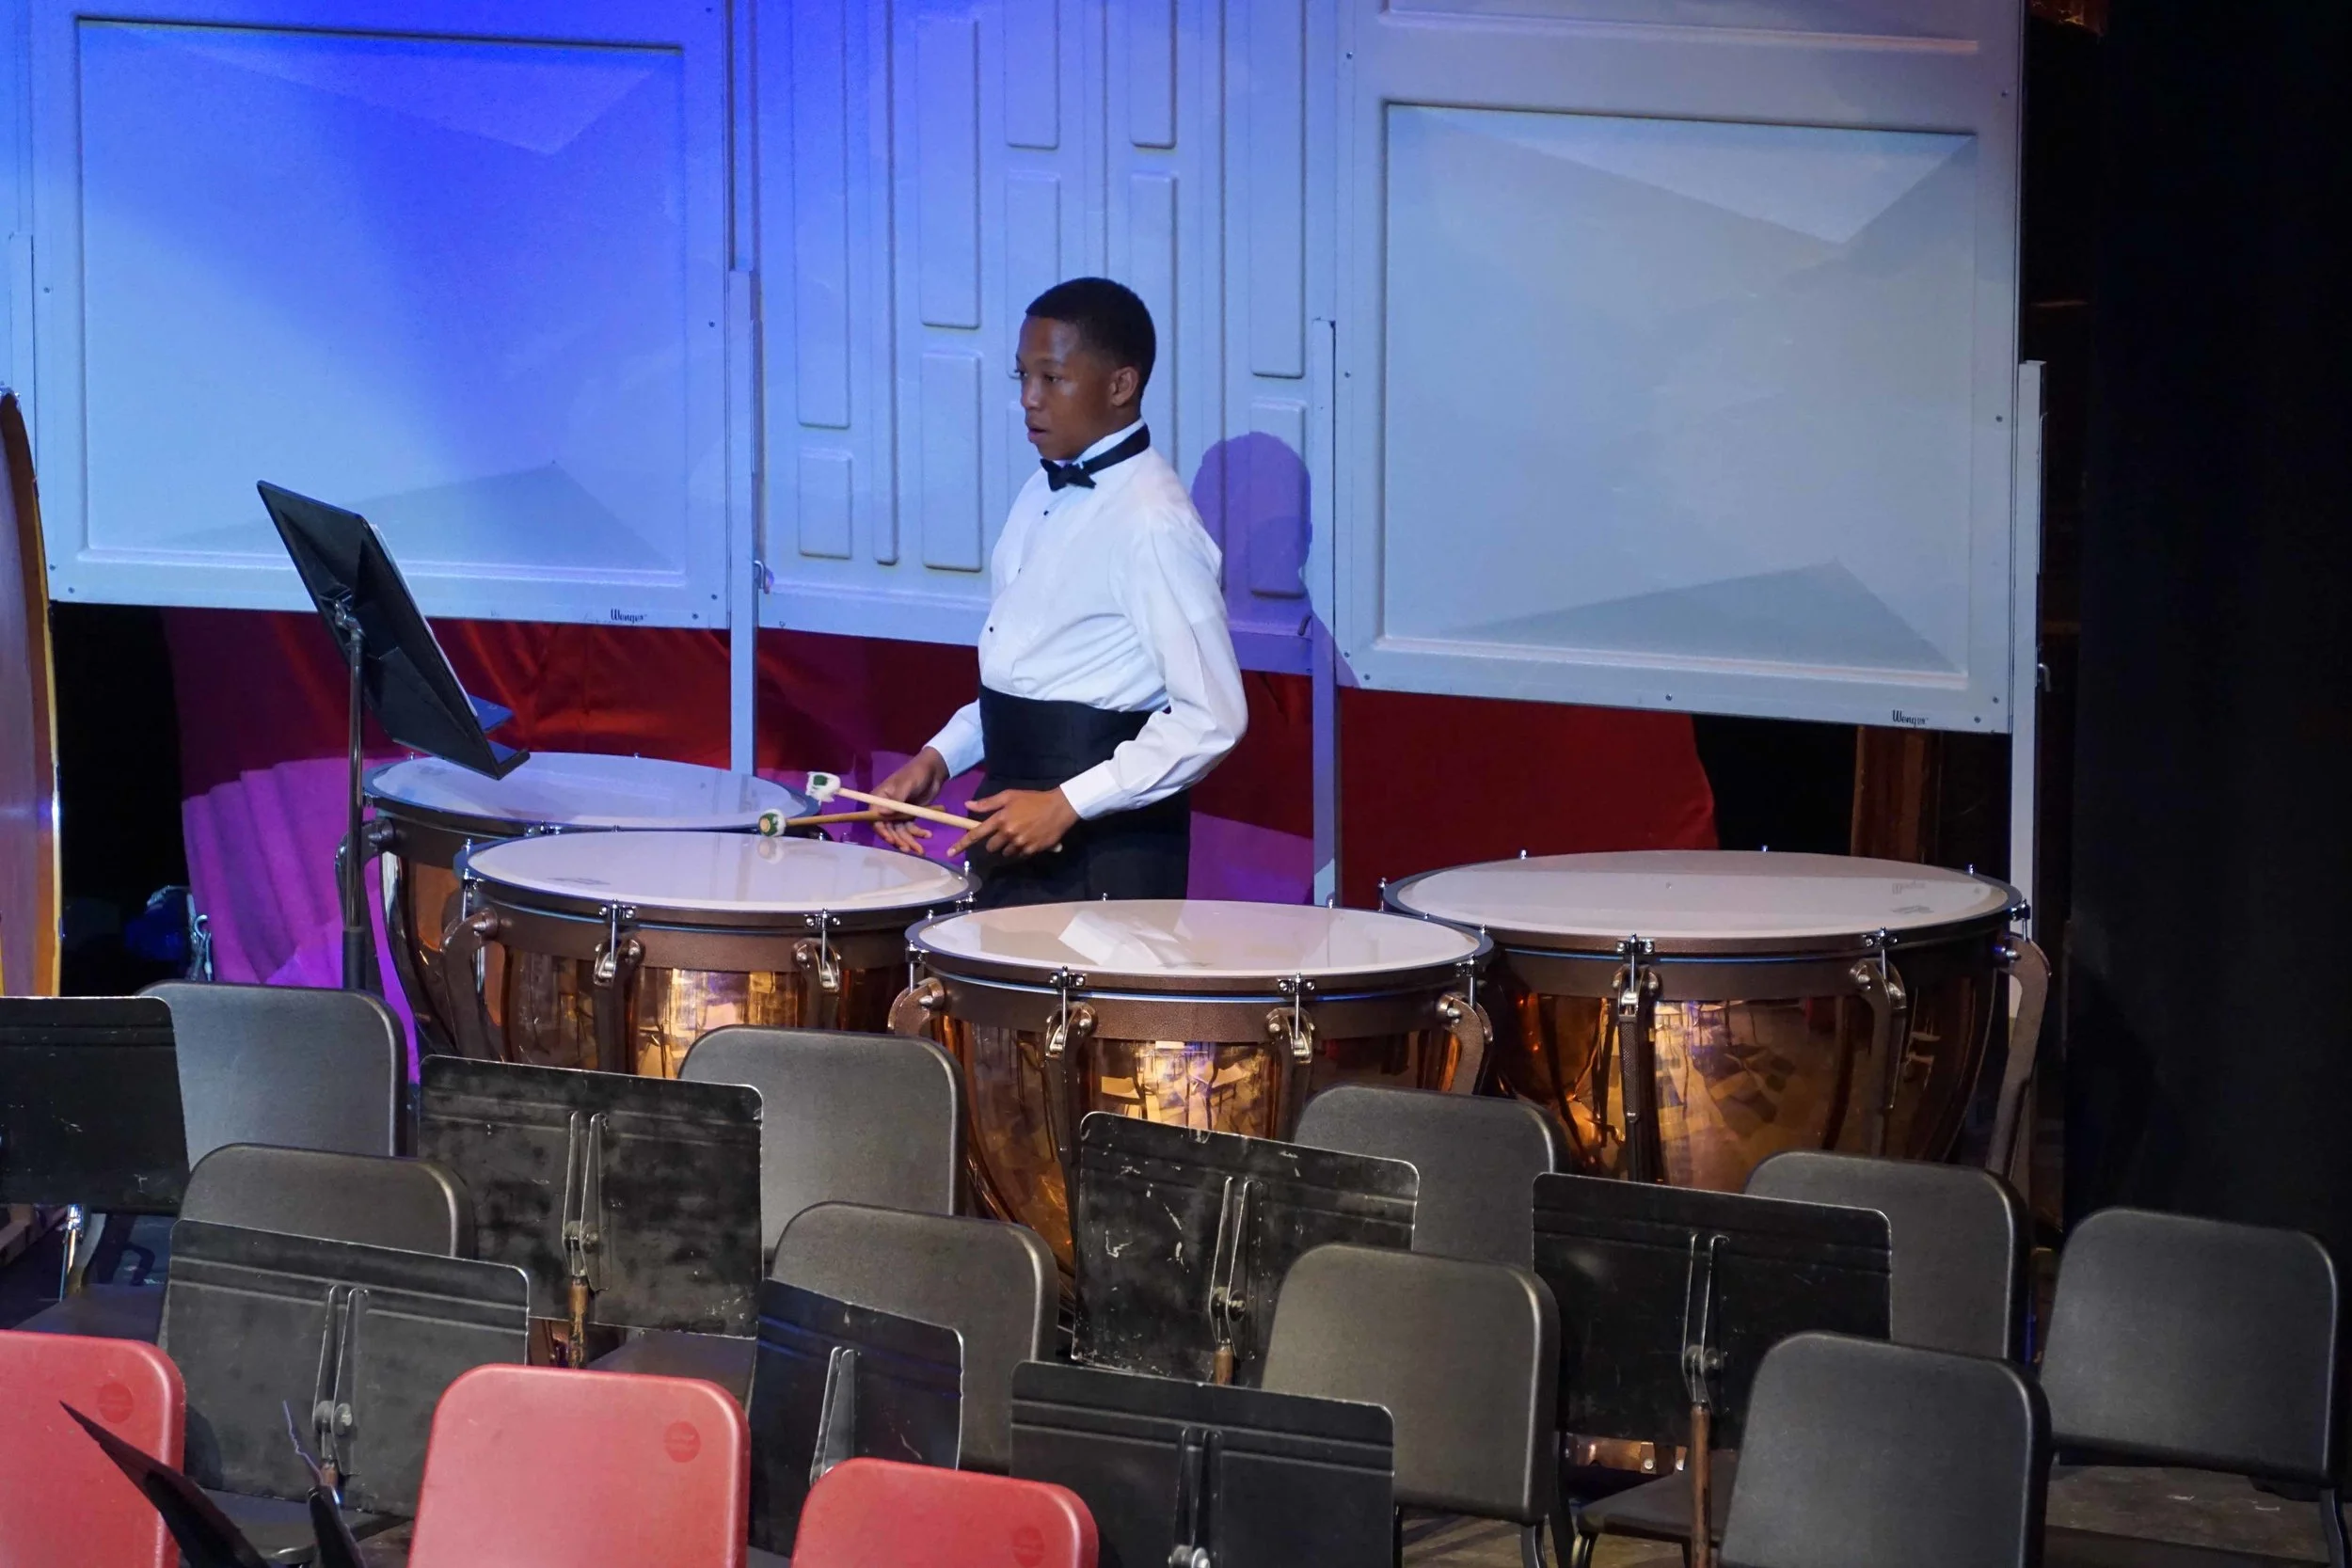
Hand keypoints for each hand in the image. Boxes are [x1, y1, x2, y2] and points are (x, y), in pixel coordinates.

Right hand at [869, 748, 948, 853]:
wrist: (934, 771)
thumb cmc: (916, 774)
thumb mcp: (906, 785)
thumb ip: (895, 801)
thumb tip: (880, 815)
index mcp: (880, 798)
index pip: (874, 818)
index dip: (882, 831)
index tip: (891, 840)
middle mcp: (886, 808)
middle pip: (888, 828)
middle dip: (898, 839)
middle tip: (907, 848)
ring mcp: (898, 813)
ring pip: (900, 831)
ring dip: (909, 840)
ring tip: (919, 849)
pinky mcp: (909, 815)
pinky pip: (910, 828)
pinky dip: (918, 833)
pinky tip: (927, 835)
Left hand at [951, 787, 1079, 860]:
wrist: (1059, 808)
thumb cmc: (1033, 799)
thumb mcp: (1009, 796)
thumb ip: (988, 803)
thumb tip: (968, 805)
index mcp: (1000, 819)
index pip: (976, 834)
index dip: (962, 843)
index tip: (950, 852)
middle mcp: (1008, 833)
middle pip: (991, 847)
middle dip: (994, 842)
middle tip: (1005, 832)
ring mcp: (1020, 843)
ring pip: (1005, 853)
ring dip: (1008, 846)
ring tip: (1020, 834)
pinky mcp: (1032, 850)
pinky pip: (1019, 855)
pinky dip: (1021, 849)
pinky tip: (1029, 838)